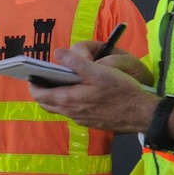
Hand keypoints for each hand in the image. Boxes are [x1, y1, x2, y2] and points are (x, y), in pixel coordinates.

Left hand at [32, 42, 159, 133]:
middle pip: (46, 104)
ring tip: (58, 82)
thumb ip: (76, 62)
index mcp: (69, 100)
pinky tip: (77, 91)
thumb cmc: (122, 92)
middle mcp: (72, 113)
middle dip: (40, 91)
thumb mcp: (99, 71)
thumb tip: (58, 53)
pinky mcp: (90, 121)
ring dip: (54, 96)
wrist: (142, 114)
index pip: (40, 95)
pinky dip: (67, 101)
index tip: (31, 75)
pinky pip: (71, 111)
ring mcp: (81, 119)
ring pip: (59, 108)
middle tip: (42, 78)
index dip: (33, 84)